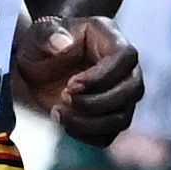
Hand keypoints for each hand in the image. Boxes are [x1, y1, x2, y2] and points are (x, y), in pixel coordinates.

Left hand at [17, 12, 138, 141]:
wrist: (39, 63)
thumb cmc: (43, 43)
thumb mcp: (38, 34)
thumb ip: (48, 35)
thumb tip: (62, 44)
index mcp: (111, 39)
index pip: (125, 58)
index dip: (101, 76)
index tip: (70, 85)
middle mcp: (125, 67)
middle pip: (132, 91)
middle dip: (95, 102)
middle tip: (62, 98)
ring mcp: (121, 94)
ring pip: (122, 118)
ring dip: (89, 123)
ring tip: (57, 112)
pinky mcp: (109, 115)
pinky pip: (108, 135)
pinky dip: (85, 135)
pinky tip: (63, 122)